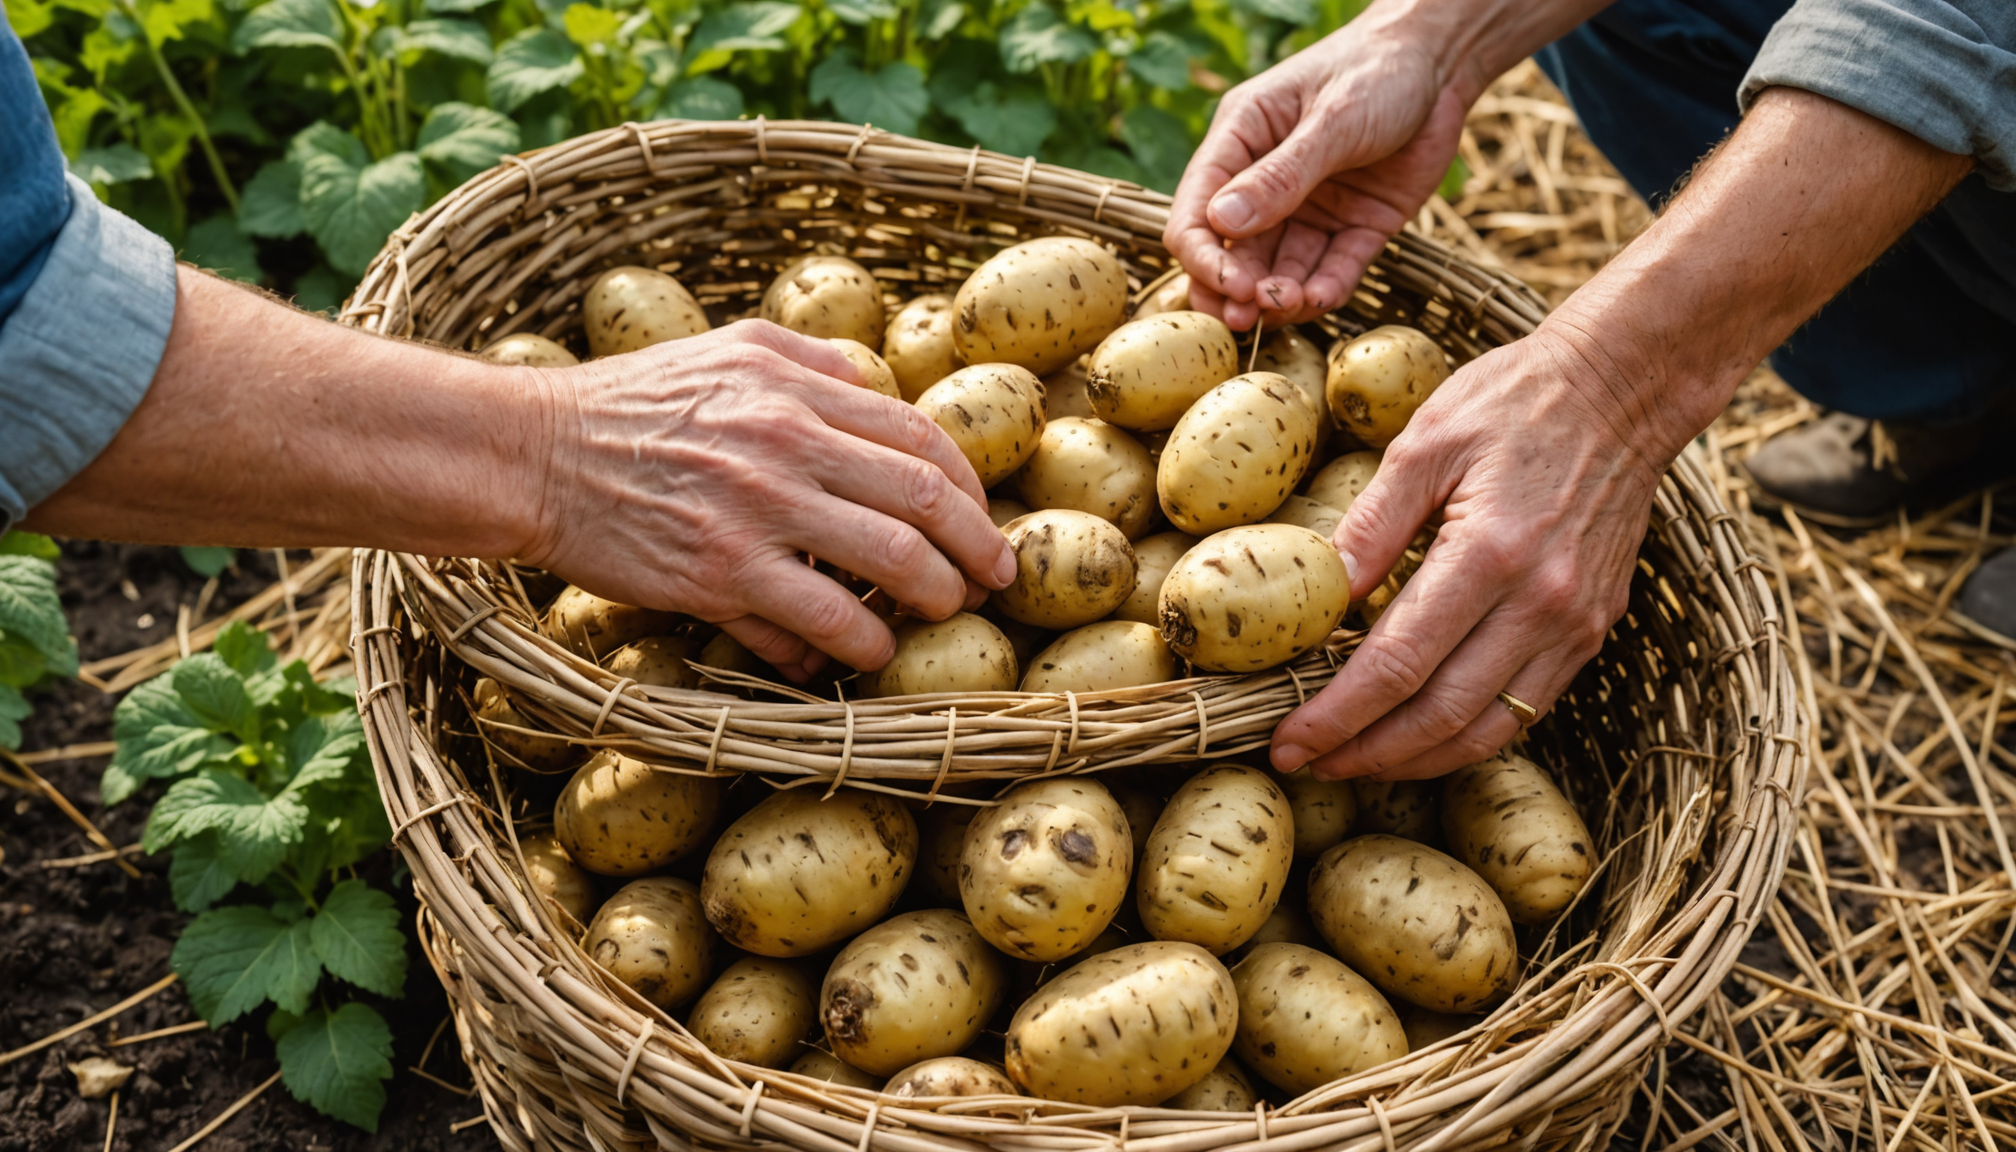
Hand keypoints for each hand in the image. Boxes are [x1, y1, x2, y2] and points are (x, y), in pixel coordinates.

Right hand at [521, 320, 1015, 679]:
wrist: (534, 454)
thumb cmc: (631, 404)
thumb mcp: (727, 349)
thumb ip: (811, 364)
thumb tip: (880, 389)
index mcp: (793, 388)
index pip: (919, 439)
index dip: (970, 490)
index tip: (985, 525)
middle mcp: (786, 444)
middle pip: (924, 501)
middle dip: (976, 550)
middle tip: (992, 583)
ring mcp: (756, 512)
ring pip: (890, 563)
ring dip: (933, 599)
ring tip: (938, 616)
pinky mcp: (719, 574)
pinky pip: (821, 621)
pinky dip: (859, 645)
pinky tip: (865, 655)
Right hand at [1164, 26, 1471, 330]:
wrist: (1442, 66)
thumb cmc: (1378, 70)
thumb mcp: (1332, 118)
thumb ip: (1281, 174)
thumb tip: (1221, 223)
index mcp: (1241, 142)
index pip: (1197, 210)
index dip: (1203, 255)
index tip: (1227, 285)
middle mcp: (1266, 183)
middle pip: (1234, 253)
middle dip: (1237, 289)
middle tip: (1246, 316)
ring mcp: (1309, 211)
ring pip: (1280, 271)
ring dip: (1280, 297)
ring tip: (1292, 305)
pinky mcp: (1353, 228)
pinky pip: (1333, 269)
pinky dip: (1326, 289)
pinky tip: (1322, 298)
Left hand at [1270, 326, 1673, 778]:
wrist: (1622, 388)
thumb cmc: (1514, 402)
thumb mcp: (1425, 443)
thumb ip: (1370, 527)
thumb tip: (1317, 597)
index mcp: (1489, 554)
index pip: (1397, 665)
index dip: (1337, 715)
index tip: (1287, 740)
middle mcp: (1541, 604)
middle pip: (1439, 715)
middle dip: (1364, 752)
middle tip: (1305, 763)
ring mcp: (1574, 625)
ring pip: (1486, 731)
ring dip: (1413, 760)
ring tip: (1352, 762)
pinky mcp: (1591, 630)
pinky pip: (1524, 710)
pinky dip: (1466, 736)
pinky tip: (1417, 734)